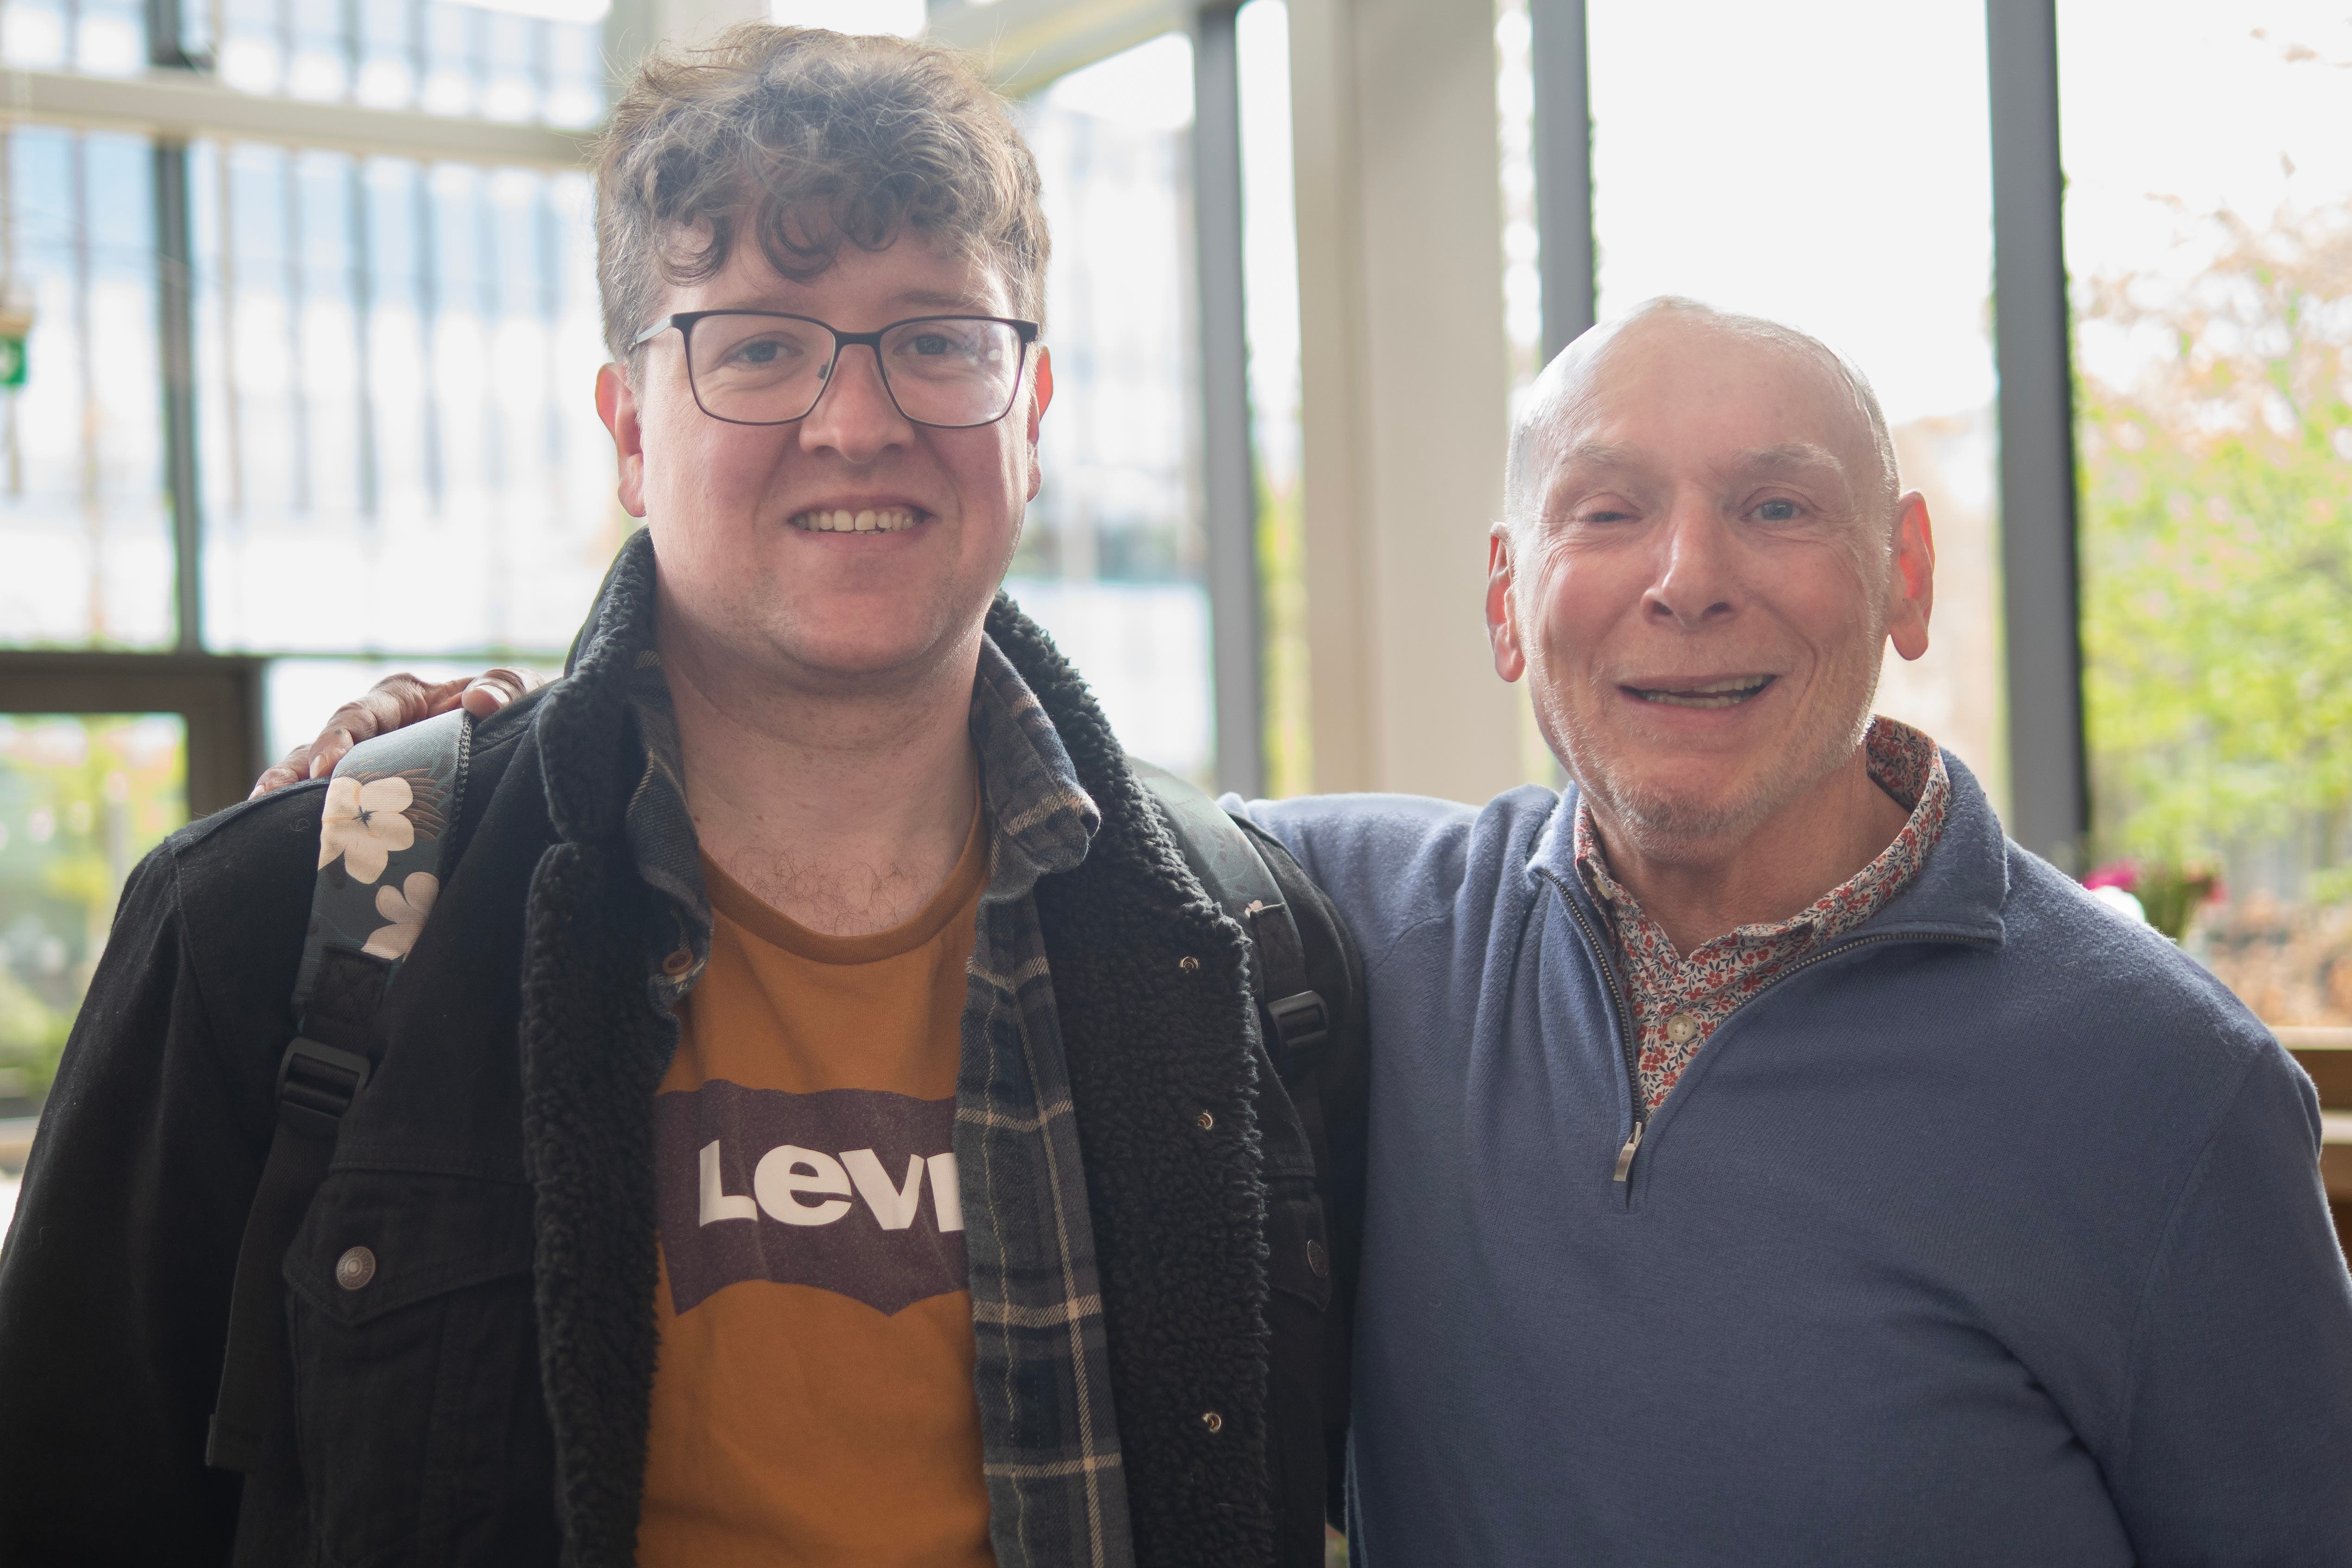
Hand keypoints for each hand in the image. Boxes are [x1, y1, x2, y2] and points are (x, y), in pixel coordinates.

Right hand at [248, 668, 545, 797]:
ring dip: (286, 799)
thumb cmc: (511, 706)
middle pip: (320, 748)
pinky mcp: (370, 795)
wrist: (521, 739)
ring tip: (259, 823)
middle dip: (293, 774)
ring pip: (312, 778)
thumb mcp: (516, 688)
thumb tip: (480, 704)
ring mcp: (365, 762)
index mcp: (401, 698)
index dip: (338, 739)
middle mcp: (373, 729)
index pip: (358, 715)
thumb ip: (503, 688)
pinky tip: (295, 850)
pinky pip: (333, 805)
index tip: (327, 768)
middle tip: (270, 801)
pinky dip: (312, 822)